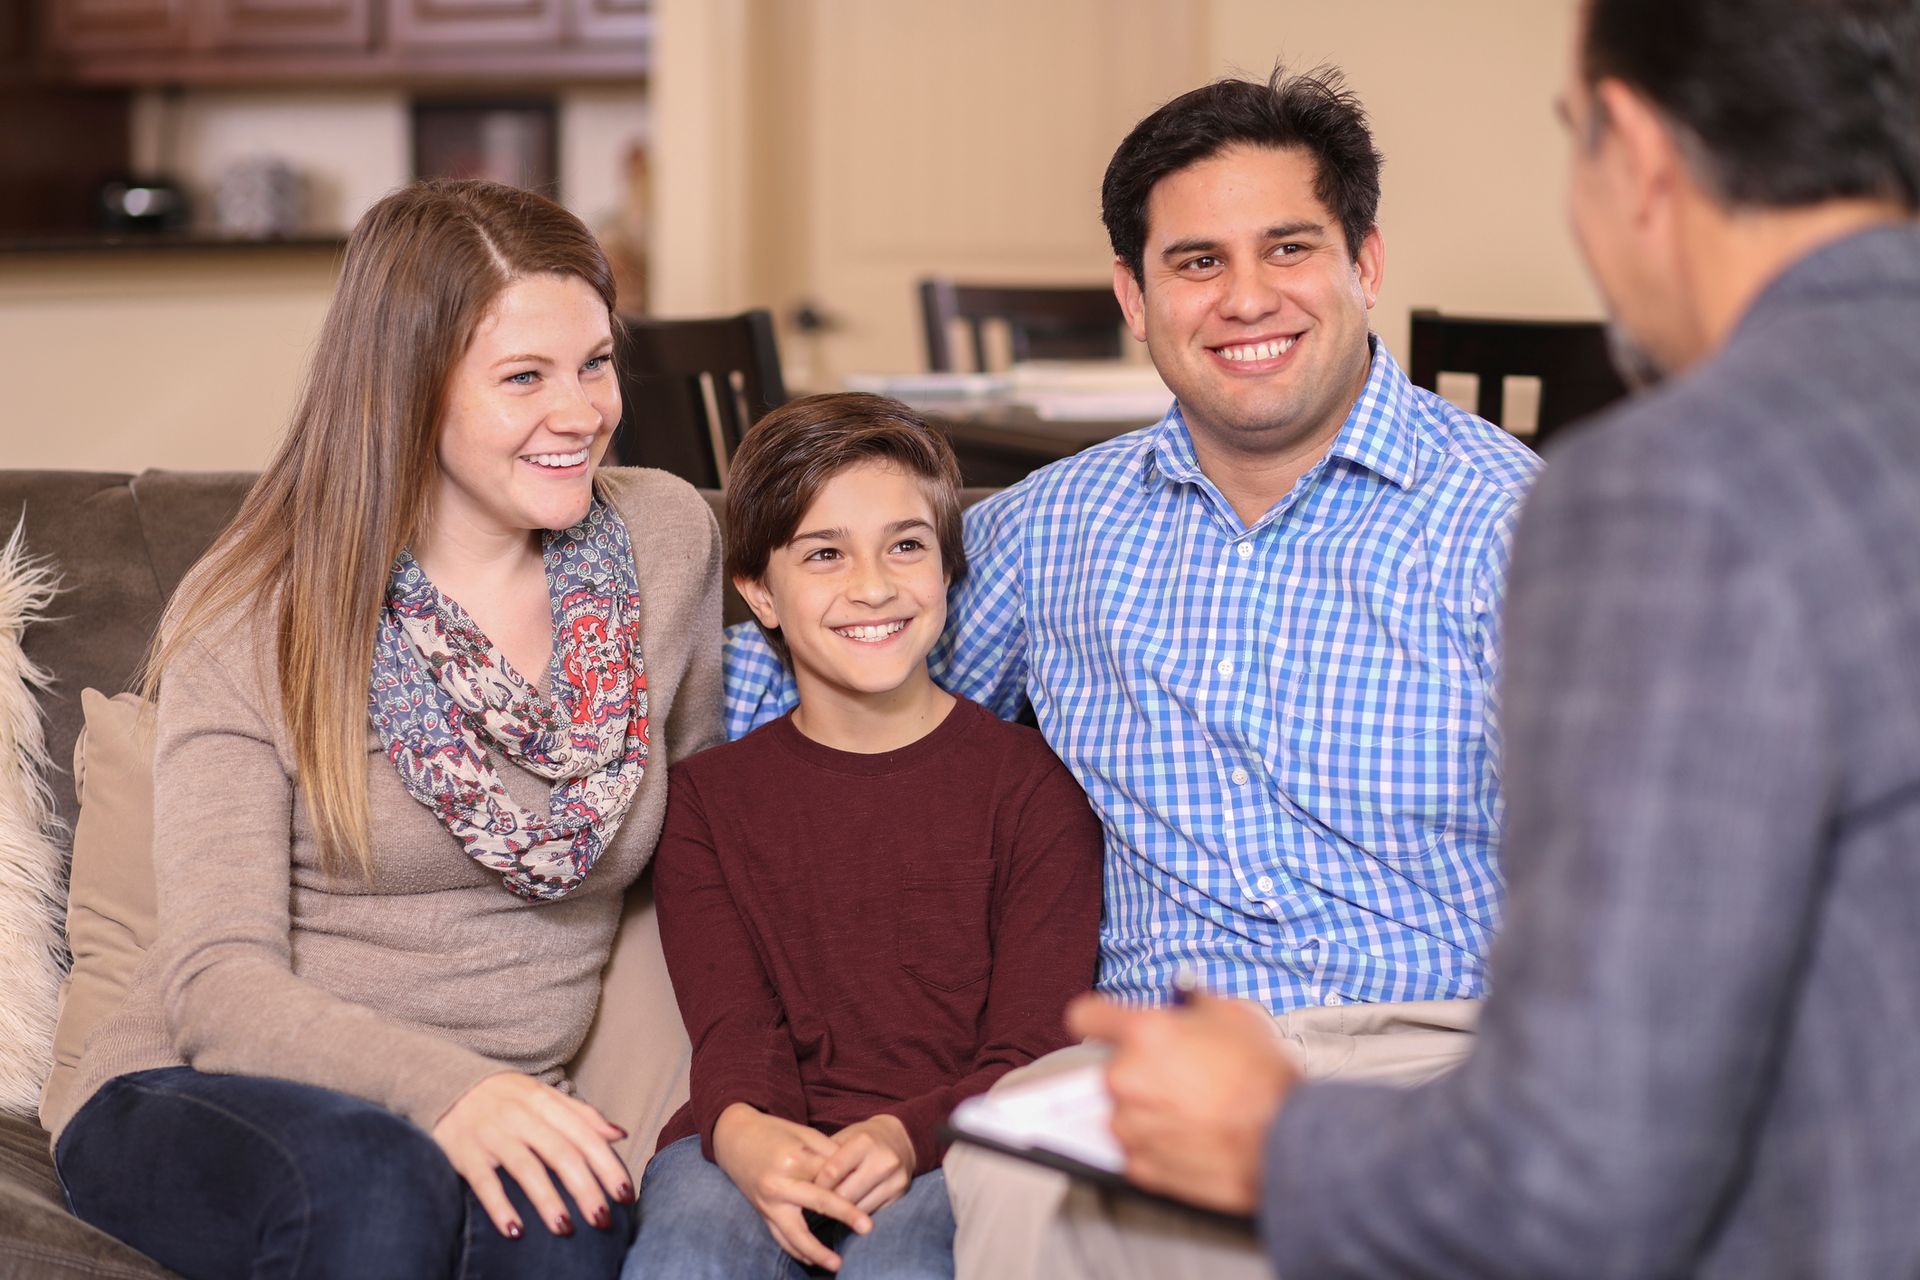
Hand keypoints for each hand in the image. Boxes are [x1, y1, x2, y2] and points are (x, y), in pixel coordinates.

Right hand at [432, 1072, 631, 1239]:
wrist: (444, 1083)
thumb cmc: (504, 1096)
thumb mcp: (543, 1095)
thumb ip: (581, 1114)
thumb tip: (619, 1134)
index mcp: (544, 1102)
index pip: (584, 1136)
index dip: (606, 1165)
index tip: (624, 1194)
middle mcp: (520, 1116)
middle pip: (560, 1153)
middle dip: (584, 1188)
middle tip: (603, 1219)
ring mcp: (491, 1134)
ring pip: (526, 1168)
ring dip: (547, 1200)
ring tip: (566, 1229)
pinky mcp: (464, 1152)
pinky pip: (484, 1182)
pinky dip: (500, 1206)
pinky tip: (516, 1231)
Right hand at [712, 1102, 873, 1270]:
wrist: (735, 1138)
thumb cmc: (774, 1132)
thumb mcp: (804, 1133)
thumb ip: (830, 1152)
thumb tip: (854, 1173)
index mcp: (792, 1160)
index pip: (829, 1175)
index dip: (852, 1180)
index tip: (874, 1188)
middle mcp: (778, 1184)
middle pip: (817, 1203)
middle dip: (844, 1216)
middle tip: (868, 1228)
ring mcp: (768, 1202)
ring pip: (794, 1233)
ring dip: (816, 1252)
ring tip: (837, 1264)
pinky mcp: (762, 1214)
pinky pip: (780, 1239)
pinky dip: (797, 1251)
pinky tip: (812, 1260)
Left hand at [812, 1113, 914, 1214]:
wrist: (900, 1139)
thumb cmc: (863, 1139)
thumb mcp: (844, 1138)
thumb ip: (826, 1157)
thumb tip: (802, 1182)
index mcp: (865, 1142)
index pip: (832, 1171)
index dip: (816, 1184)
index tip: (806, 1190)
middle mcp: (883, 1160)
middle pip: (845, 1194)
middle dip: (827, 1201)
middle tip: (814, 1204)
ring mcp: (895, 1179)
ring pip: (858, 1209)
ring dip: (842, 1212)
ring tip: (830, 1208)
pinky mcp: (900, 1194)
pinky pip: (871, 1212)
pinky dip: (857, 1213)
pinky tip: (849, 1210)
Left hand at [1067, 991, 1299, 1215]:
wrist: (1284, 1139)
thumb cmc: (1263, 1079)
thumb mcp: (1233, 1015)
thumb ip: (1192, 1003)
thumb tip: (1183, 1000)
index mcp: (1144, 1034)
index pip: (1085, 1015)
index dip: (1097, 1019)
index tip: (1102, 1027)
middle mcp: (1126, 1079)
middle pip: (1110, 1070)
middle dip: (1139, 1072)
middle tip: (1178, 1077)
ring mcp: (1130, 1126)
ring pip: (1122, 1112)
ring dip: (1146, 1111)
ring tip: (1190, 1112)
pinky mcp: (1141, 1166)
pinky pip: (1136, 1150)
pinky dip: (1156, 1145)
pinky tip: (1190, 1137)